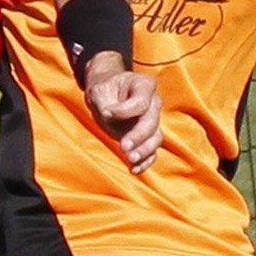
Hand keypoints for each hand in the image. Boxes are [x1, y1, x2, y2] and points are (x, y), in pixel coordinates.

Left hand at [82, 55, 161, 170]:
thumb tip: (110, 115)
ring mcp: (153, 120)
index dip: (124, 111)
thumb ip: (105, 102)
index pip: (141, 102)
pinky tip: (134, 169)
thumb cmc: (104, 90)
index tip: (106, 113)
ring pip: (156, 138)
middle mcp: (154, 102)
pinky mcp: (148, 137)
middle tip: (123, 147)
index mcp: (144, 85)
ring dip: (144, 151)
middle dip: (138, 136)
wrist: (107, 96)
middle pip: (151, 122)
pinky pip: (152, 151)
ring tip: (130, 159)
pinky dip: (145, 161)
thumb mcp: (100, 91)